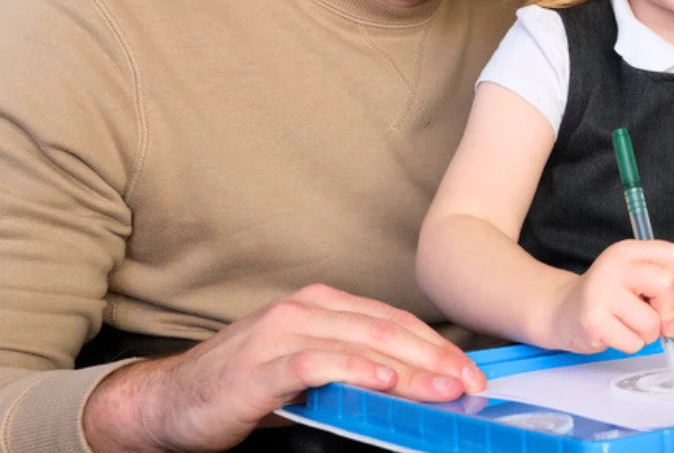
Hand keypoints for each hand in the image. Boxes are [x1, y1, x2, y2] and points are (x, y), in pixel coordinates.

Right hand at [81, 284, 483, 452]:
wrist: (169, 402)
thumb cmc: (242, 386)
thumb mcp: (308, 369)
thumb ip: (354, 366)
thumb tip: (414, 385)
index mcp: (321, 305)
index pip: (394, 321)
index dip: (438, 345)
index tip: (470, 371)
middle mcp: (305, 310)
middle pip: (388, 330)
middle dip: (437, 359)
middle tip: (471, 383)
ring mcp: (282, 334)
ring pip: (363, 344)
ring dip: (411, 369)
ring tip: (445, 387)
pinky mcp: (262, 365)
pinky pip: (318, 363)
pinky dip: (356, 370)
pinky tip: (384, 381)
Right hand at [544, 240, 673, 354]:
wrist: (564, 312)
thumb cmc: (612, 296)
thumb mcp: (641, 279)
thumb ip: (672, 284)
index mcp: (628, 250)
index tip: (658, 289)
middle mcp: (613, 266)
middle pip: (666, 283)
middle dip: (666, 308)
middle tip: (650, 313)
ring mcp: (601, 294)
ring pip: (652, 322)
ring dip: (648, 333)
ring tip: (629, 324)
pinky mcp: (594, 323)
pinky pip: (634, 343)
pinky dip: (631, 344)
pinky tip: (615, 333)